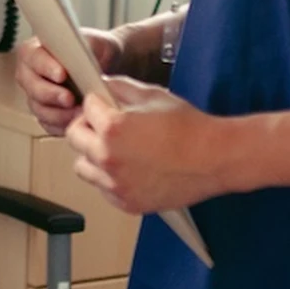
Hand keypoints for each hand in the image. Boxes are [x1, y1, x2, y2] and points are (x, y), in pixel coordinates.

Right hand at [15, 28, 123, 135]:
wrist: (105, 68)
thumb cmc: (96, 51)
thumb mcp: (95, 41)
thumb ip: (86, 44)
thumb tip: (78, 55)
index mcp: (35, 49)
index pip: (33, 57)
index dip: (45, 67)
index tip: (62, 74)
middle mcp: (30, 73)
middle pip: (32, 86)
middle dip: (51, 94)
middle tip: (69, 98)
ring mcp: (35, 96)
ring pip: (39, 108)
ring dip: (59, 114)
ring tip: (79, 112)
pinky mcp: (45, 115)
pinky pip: (48, 124)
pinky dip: (62, 125)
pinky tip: (77, 122)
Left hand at [65, 76, 243, 214]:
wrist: (214, 159)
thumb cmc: (189, 127)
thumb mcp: (152, 96)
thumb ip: (120, 88)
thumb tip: (102, 85)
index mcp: (112, 129)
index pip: (85, 108)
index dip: (96, 103)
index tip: (103, 105)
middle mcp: (108, 158)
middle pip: (74, 138)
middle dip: (87, 127)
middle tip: (104, 125)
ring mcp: (115, 185)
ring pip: (83, 166)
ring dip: (93, 155)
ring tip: (116, 149)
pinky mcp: (126, 203)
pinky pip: (102, 188)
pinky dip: (108, 178)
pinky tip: (129, 168)